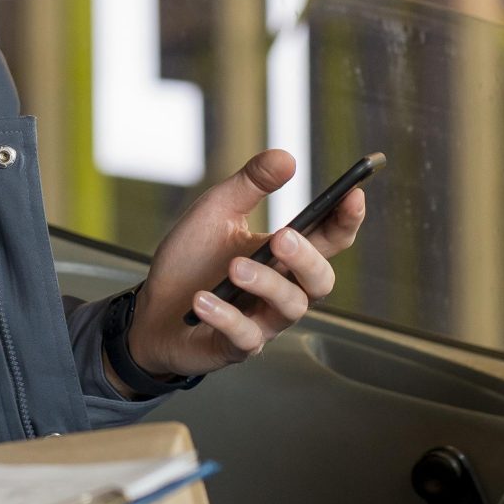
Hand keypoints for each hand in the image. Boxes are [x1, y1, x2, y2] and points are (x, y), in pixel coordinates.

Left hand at [123, 149, 362, 382]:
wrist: (151, 309)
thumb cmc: (191, 261)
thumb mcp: (216, 212)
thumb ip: (250, 185)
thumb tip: (286, 157)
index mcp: (284, 255)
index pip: (330, 239)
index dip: (347, 220)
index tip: (353, 196)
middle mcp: (282, 290)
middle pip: (321, 281)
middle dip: (307, 258)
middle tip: (283, 238)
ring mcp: (263, 321)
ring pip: (290, 308)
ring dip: (266, 284)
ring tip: (235, 267)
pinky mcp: (235, 346)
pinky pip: (245, 337)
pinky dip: (225, 317)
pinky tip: (203, 300)